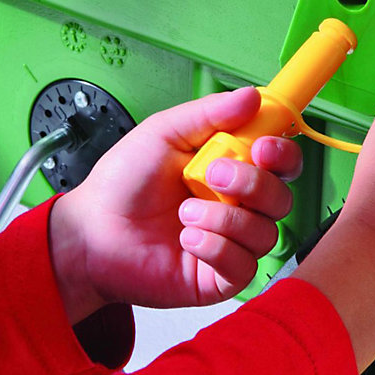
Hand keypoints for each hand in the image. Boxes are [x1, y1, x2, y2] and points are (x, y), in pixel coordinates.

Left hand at [48, 86, 302, 320]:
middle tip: (213, 175)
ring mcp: (230, 243)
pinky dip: (218, 249)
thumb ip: (209, 114)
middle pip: (281, 198)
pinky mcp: (218, 278)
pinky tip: (188, 239)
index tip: (264, 147)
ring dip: (227, 218)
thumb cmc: (122, 183)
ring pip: (266, 234)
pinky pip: (244, 267)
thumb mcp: (163, 134)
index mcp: (230, 168)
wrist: (91, 232)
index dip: (283, 154)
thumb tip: (253, 96)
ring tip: (185, 212)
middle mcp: (237, 206)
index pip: (280, 162)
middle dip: (254, 184)